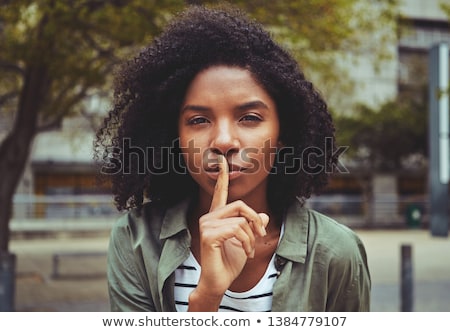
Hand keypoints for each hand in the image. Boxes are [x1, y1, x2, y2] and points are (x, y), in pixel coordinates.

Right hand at [188, 155, 268, 310]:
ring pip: (241, 220)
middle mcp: (209, 217)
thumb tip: (262, 214)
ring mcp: (207, 225)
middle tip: (261, 235)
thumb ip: (252, 226)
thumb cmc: (230, 262)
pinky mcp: (209, 235)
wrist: (219, 282)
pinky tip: (246, 253)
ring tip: (250, 250)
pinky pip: (237, 230)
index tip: (221, 161)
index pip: (220, 193)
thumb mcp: (247, 241)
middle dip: (255, 220)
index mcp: (216, 216)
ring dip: (252, 237)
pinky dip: (247, 242)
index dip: (222, 177)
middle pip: (240, 205)